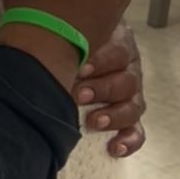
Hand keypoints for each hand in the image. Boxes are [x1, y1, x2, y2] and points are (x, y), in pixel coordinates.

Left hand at [75, 21, 145, 157]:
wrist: (70, 48)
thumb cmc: (67, 38)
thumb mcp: (70, 31)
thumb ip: (62, 35)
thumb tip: (42, 37)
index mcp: (117, 43)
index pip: (117, 51)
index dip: (101, 61)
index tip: (81, 68)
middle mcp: (127, 68)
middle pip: (126, 80)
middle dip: (103, 89)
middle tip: (80, 95)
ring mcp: (131, 93)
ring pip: (133, 106)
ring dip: (114, 115)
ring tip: (94, 122)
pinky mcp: (129, 117)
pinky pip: (137, 131)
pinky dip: (129, 141)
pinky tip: (115, 148)